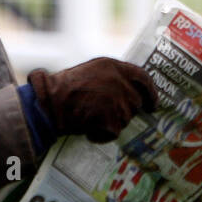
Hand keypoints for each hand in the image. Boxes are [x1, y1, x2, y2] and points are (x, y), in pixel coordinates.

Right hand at [28, 58, 156, 142]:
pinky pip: (113, 133)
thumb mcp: (90, 71)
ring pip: (124, 119)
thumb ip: (112, 77)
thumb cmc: (62, 88)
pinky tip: (87, 129)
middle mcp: (119, 82)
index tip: (153, 104)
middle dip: (125, 111)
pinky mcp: (112, 120)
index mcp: (113, 66)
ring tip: (89, 118)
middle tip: (106, 115)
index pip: (143, 78)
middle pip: (135, 102)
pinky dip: (101, 135)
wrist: (48, 104)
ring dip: (111, 123)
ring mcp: (118, 101)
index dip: (151, 92)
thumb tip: (129, 91)